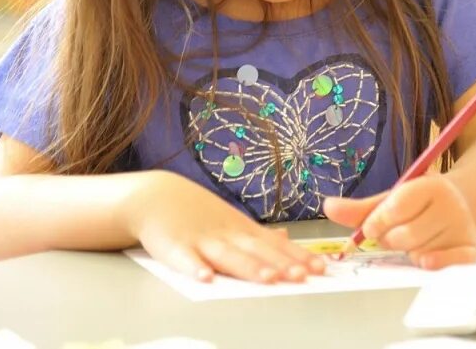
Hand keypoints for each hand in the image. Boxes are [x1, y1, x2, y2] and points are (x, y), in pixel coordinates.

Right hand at [129, 172, 324, 283]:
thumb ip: (257, 234)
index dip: (297, 256)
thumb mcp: (231, 219)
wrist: (155, 195)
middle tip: (303, 276)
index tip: (320, 267)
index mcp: (241, 230)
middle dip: (281, 264)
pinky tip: (206, 279)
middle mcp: (226, 235)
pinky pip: (183, 260)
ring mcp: (201, 241)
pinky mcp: (173, 247)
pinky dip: (194, 268)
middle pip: (257, 252)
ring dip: (249, 268)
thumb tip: (286, 237)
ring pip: (227, 256)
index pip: (275, 245)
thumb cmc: (196, 212)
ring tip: (269, 279)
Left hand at [323, 175, 475, 268]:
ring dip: (408, 252)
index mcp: (429, 185)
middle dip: (391, 240)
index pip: (395, 208)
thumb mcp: (390, 201)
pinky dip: (430, 264)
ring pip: (420, 252)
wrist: (457, 207)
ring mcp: (463, 227)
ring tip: (414, 240)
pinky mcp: (472, 250)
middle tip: (395, 234)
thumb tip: (327, 207)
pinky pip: (446, 264)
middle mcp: (451, 204)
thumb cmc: (417, 206)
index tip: (372, 226)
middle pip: (405, 235)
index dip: (376, 222)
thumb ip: (359, 209)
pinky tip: (425, 257)